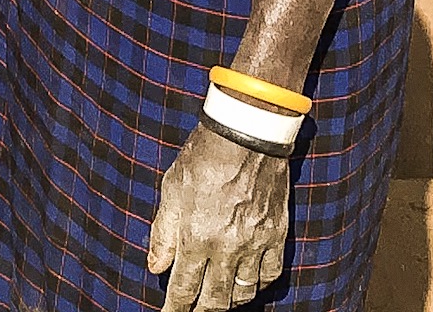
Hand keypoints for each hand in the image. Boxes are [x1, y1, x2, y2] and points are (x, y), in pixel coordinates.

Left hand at [148, 125, 289, 310]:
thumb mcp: (170, 192)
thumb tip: (156, 267)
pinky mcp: (277, 235)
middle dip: (202, 310)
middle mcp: (228, 247)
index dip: (176, 308)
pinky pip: (270, 273)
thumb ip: (163, 233)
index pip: (185, 287)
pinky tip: (248, 283)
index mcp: (197, 236)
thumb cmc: (202, 159)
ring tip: (218, 302)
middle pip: (216, 297)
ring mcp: (256, 244)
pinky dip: (258, 283)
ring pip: (245, 290)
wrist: (245, 137)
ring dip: (230, 301)